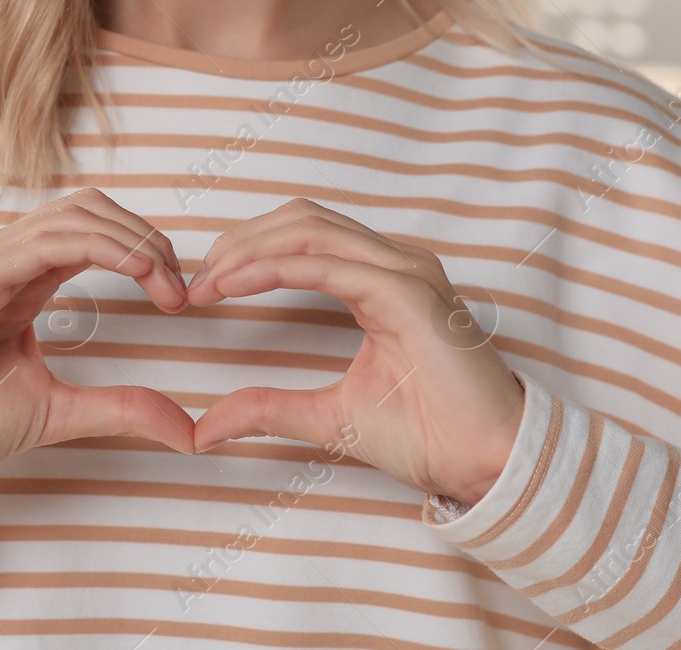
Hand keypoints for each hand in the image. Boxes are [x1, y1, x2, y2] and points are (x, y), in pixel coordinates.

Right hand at [0, 188, 194, 502]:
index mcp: (22, 277)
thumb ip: (120, 409)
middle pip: (90, 209)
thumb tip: (188, 430)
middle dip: (146, 238)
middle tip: (180, 289)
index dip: (145, 250)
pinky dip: (98, 246)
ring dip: (131, 239)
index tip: (181, 297)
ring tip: (164, 280)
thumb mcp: (58, 413)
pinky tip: (134, 272)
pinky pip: (43, 241)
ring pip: (72, 214)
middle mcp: (3, 257)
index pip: (93, 230)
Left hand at [185, 199, 525, 505]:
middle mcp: (396, 264)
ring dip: (250, 249)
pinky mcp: (408, 293)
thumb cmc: (427, 435)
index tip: (202, 288)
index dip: (247, 251)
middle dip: (241, 241)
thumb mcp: (326, 416)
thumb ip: (269, 408)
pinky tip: (237, 286)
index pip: (304, 236)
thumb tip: (206, 426)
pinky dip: (275, 267)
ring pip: (311, 228)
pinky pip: (329, 264)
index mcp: (382, 279)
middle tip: (197, 281)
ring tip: (210, 280)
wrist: (482, 462)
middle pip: (302, 218)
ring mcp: (406, 272)